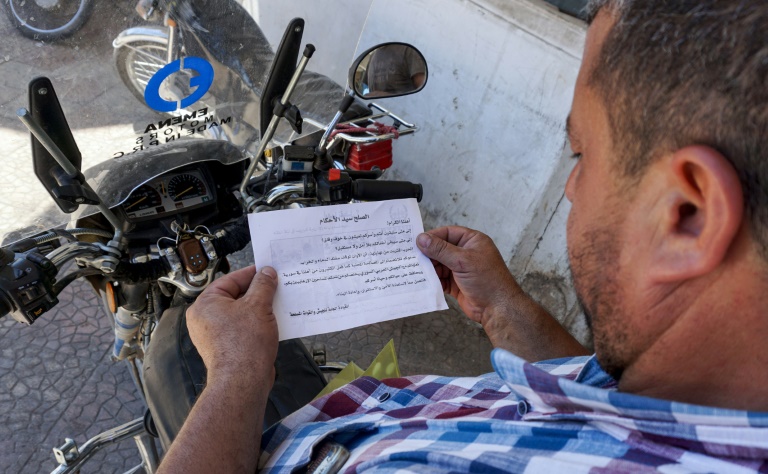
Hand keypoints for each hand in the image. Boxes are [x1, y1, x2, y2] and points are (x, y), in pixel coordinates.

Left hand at [186, 266, 278, 382]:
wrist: (243, 381)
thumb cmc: (245, 342)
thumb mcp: (258, 306)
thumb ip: (263, 285)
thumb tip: (267, 272)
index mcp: (206, 304)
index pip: (231, 280)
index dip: (252, 273)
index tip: (269, 270)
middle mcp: (205, 318)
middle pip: (235, 296)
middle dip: (258, 292)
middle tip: (277, 286)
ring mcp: (214, 334)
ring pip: (241, 313)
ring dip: (260, 308)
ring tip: (279, 302)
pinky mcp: (226, 347)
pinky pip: (242, 328)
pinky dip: (257, 323)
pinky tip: (274, 321)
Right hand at [416, 226, 521, 324]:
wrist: (497, 308)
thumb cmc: (488, 280)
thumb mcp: (463, 260)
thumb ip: (441, 249)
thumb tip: (422, 239)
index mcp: (472, 241)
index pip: (448, 233)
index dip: (432, 237)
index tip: (417, 241)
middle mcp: (466, 253)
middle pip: (441, 249)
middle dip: (428, 254)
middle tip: (411, 256)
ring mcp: (461, 269)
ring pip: (439, 265)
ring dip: (428, 268)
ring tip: (414, 269)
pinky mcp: (456, 284)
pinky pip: (440, 278)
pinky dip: (432, 280)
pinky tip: (422, 281)